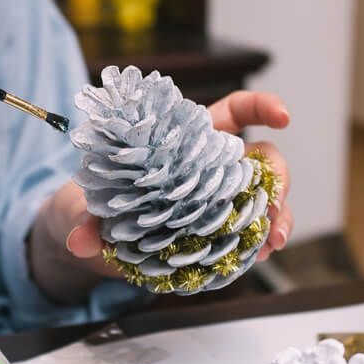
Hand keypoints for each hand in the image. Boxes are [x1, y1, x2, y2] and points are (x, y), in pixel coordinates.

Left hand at [30, 90, 290, 302]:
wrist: (93, 240)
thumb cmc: (96, 205)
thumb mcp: (88, 207)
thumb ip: (87, 220)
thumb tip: (80, 240)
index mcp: (188, 143)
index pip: (235, 113)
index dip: (262, 108)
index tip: (284, 116)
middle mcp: (211, 169)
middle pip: (263, 162)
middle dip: (279, 180)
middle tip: (273, 205)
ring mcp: (219, 203)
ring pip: (264, 201)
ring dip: (277, 219)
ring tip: (273, 241)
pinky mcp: (217, 235)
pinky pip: (250, 234)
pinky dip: (259, 245)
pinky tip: (259, 256)